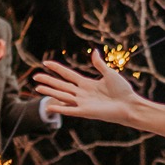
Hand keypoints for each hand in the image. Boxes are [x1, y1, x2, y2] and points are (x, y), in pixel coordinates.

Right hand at [34, 53, 148, 125]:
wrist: (130, 105)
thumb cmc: (122, 91)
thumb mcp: (109, 74)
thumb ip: (99, 65)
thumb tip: (94, 52)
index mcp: (87, 84)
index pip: (68, 75)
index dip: (57, 68)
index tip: (46, 62)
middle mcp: (82, 93)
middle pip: (61, 85)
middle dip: (48, 80)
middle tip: (35, 76)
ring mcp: (83, 103)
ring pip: (62, 95)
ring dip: (50, 91)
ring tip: (37, 87)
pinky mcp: (86, 112)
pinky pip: (69, 110)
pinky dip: (59, 108)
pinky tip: (49, 105)